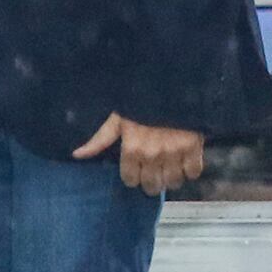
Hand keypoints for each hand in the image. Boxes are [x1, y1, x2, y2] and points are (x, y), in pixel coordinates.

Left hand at [72, 113, 207, 193]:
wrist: (174, 85)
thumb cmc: (142, 100)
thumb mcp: (118, 118)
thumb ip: (100, 139)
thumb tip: (77, 154)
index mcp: (132, 149)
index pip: (130, 179)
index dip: (133, 177)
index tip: (137, 171)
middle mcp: (152, 155)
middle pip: (152, 185)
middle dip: (152, 183)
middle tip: (155, 175)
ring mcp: (174, 153)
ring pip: (173, 182)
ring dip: (171, 179)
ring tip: (171, 170)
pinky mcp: (194, 148)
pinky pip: (193, 172)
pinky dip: (190, 171)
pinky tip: (186, 163)